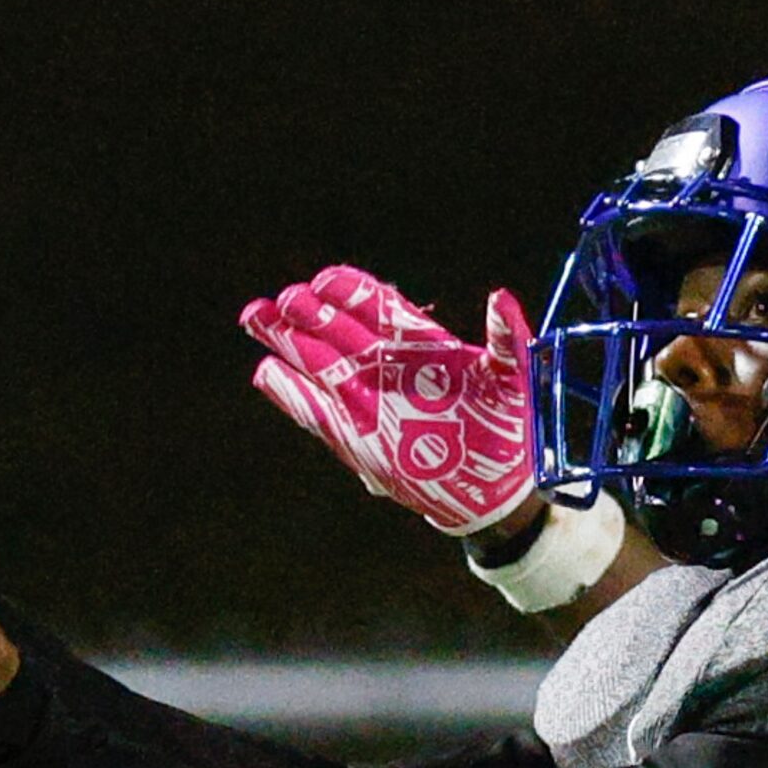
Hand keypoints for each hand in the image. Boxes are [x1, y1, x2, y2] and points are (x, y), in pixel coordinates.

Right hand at [239, 266, 536, 535]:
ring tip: (255, 316)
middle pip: (338, 330)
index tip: (325, 281)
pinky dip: (291, 393)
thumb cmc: (507, 427)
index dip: (351, 291)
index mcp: (420, 346)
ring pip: (320, 362)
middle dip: (307, 313)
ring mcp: (368, 399)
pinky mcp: (356, 435)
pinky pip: (316, 410)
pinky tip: (267, 373)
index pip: (377, 306)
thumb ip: (504, 337)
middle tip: (280, 299)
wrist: (493, 486)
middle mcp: (387, 367)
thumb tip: (500, 298)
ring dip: (288, 341)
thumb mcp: (512, 378)